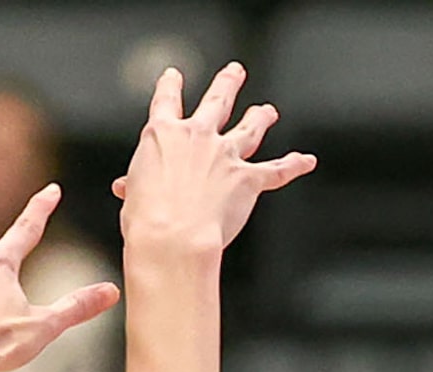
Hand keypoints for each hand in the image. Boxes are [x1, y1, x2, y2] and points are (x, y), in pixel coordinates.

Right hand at [114, 63, 316, 258]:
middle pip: (217, 100)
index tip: (173, 75)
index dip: (169, 86)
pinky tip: (306, 161)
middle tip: (235, 71)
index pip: (166, 100)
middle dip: (227, 83)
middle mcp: (198, 136)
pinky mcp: (248, 178)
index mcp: (163, 134)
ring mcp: (226, 154)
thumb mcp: (132, 196)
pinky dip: (293, 165)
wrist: (172, 239)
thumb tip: (127, 187)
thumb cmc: (145, 220)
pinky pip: (276, 171)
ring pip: (249, 129)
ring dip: (260, 117)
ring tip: (267, 111)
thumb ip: (135, 184)